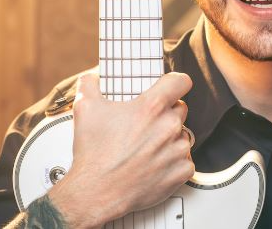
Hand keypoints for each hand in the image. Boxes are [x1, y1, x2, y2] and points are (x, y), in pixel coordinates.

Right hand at [47, 70, 194, 227]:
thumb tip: (92, 78)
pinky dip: (174, 162)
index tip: (170, 88)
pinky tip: (154, 164)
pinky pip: (186, 161)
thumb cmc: (93, 154)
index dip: (175, 83)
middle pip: (180, 109)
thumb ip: (90, 84)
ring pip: (183, 135)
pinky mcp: (181, 171)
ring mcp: (177, 150)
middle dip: (166, 114)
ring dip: (170, 139)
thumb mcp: (85, 109)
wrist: (95, 193)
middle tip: (146, 124)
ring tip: (147, 147)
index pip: (180, 82)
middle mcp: (168, 126)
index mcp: (151, 107)